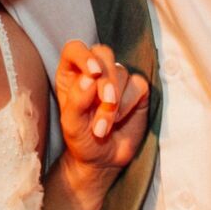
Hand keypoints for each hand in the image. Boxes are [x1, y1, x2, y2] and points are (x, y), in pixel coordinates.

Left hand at [55, 41, 150, 172]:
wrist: (102, 160)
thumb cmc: (81, 140)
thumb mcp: (72, 125)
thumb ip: (77, 101)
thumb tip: (89, 78)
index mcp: (72, 73)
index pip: (75, 49)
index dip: (84, 56)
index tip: (94, 73)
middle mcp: (94, 71)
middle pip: (103, 54)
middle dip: (107, 79)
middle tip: (107, 103)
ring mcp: (117, 79)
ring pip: (122, 72)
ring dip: (115, 102)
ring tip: (103, 128)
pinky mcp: (136, 91)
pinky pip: (139, 85)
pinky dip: (129, 104)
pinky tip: (119, 121)